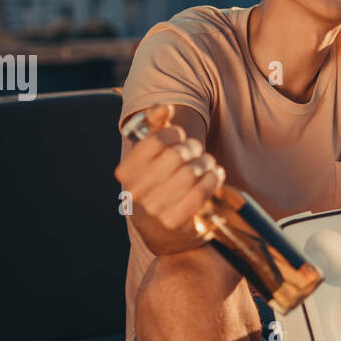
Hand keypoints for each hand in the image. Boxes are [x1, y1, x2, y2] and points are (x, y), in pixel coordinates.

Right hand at [114, 103, 225, 246]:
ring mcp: (154, 209)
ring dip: (206, 164)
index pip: (154, 140)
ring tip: (207, 164)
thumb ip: (153, 125)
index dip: (173, 134)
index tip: (180, 137)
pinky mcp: (175, 222)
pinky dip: (212, 180)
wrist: (164, 233)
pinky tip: (214, 176)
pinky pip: (201, 193)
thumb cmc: (159, 185)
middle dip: (193, 149)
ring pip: (191, 173)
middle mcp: (136, 192)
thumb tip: (164, 107)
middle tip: (198, 151)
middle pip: (176, 155)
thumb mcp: (150, 156)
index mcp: (126, 172)